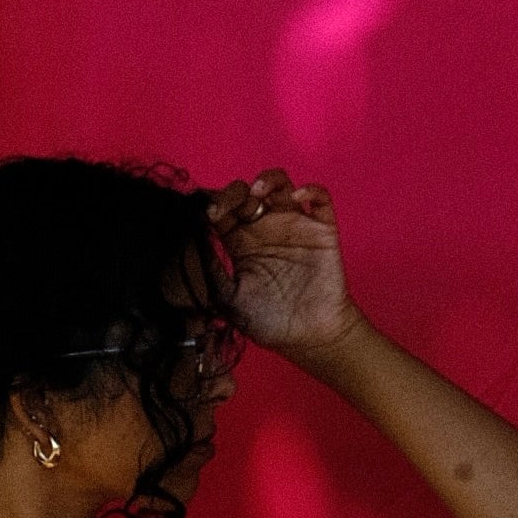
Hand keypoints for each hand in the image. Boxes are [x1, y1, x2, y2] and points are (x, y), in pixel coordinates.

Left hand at [210, 171, 354, 363]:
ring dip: (268, 180)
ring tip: (257, 193)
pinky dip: (310, 189)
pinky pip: (319, 198)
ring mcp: (294, 225)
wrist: (309, 338)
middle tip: (230, 205)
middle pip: (247, 192)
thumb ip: (212, 272)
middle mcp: (266, 228)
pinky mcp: (322, 229)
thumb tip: (195, 242)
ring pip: (280, 184)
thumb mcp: (229, 300)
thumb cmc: (269, 323)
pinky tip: (297, 197)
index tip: (209, 214)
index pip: (224, 210)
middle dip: (235, 192)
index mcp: (241, 242)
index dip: (215, 204)